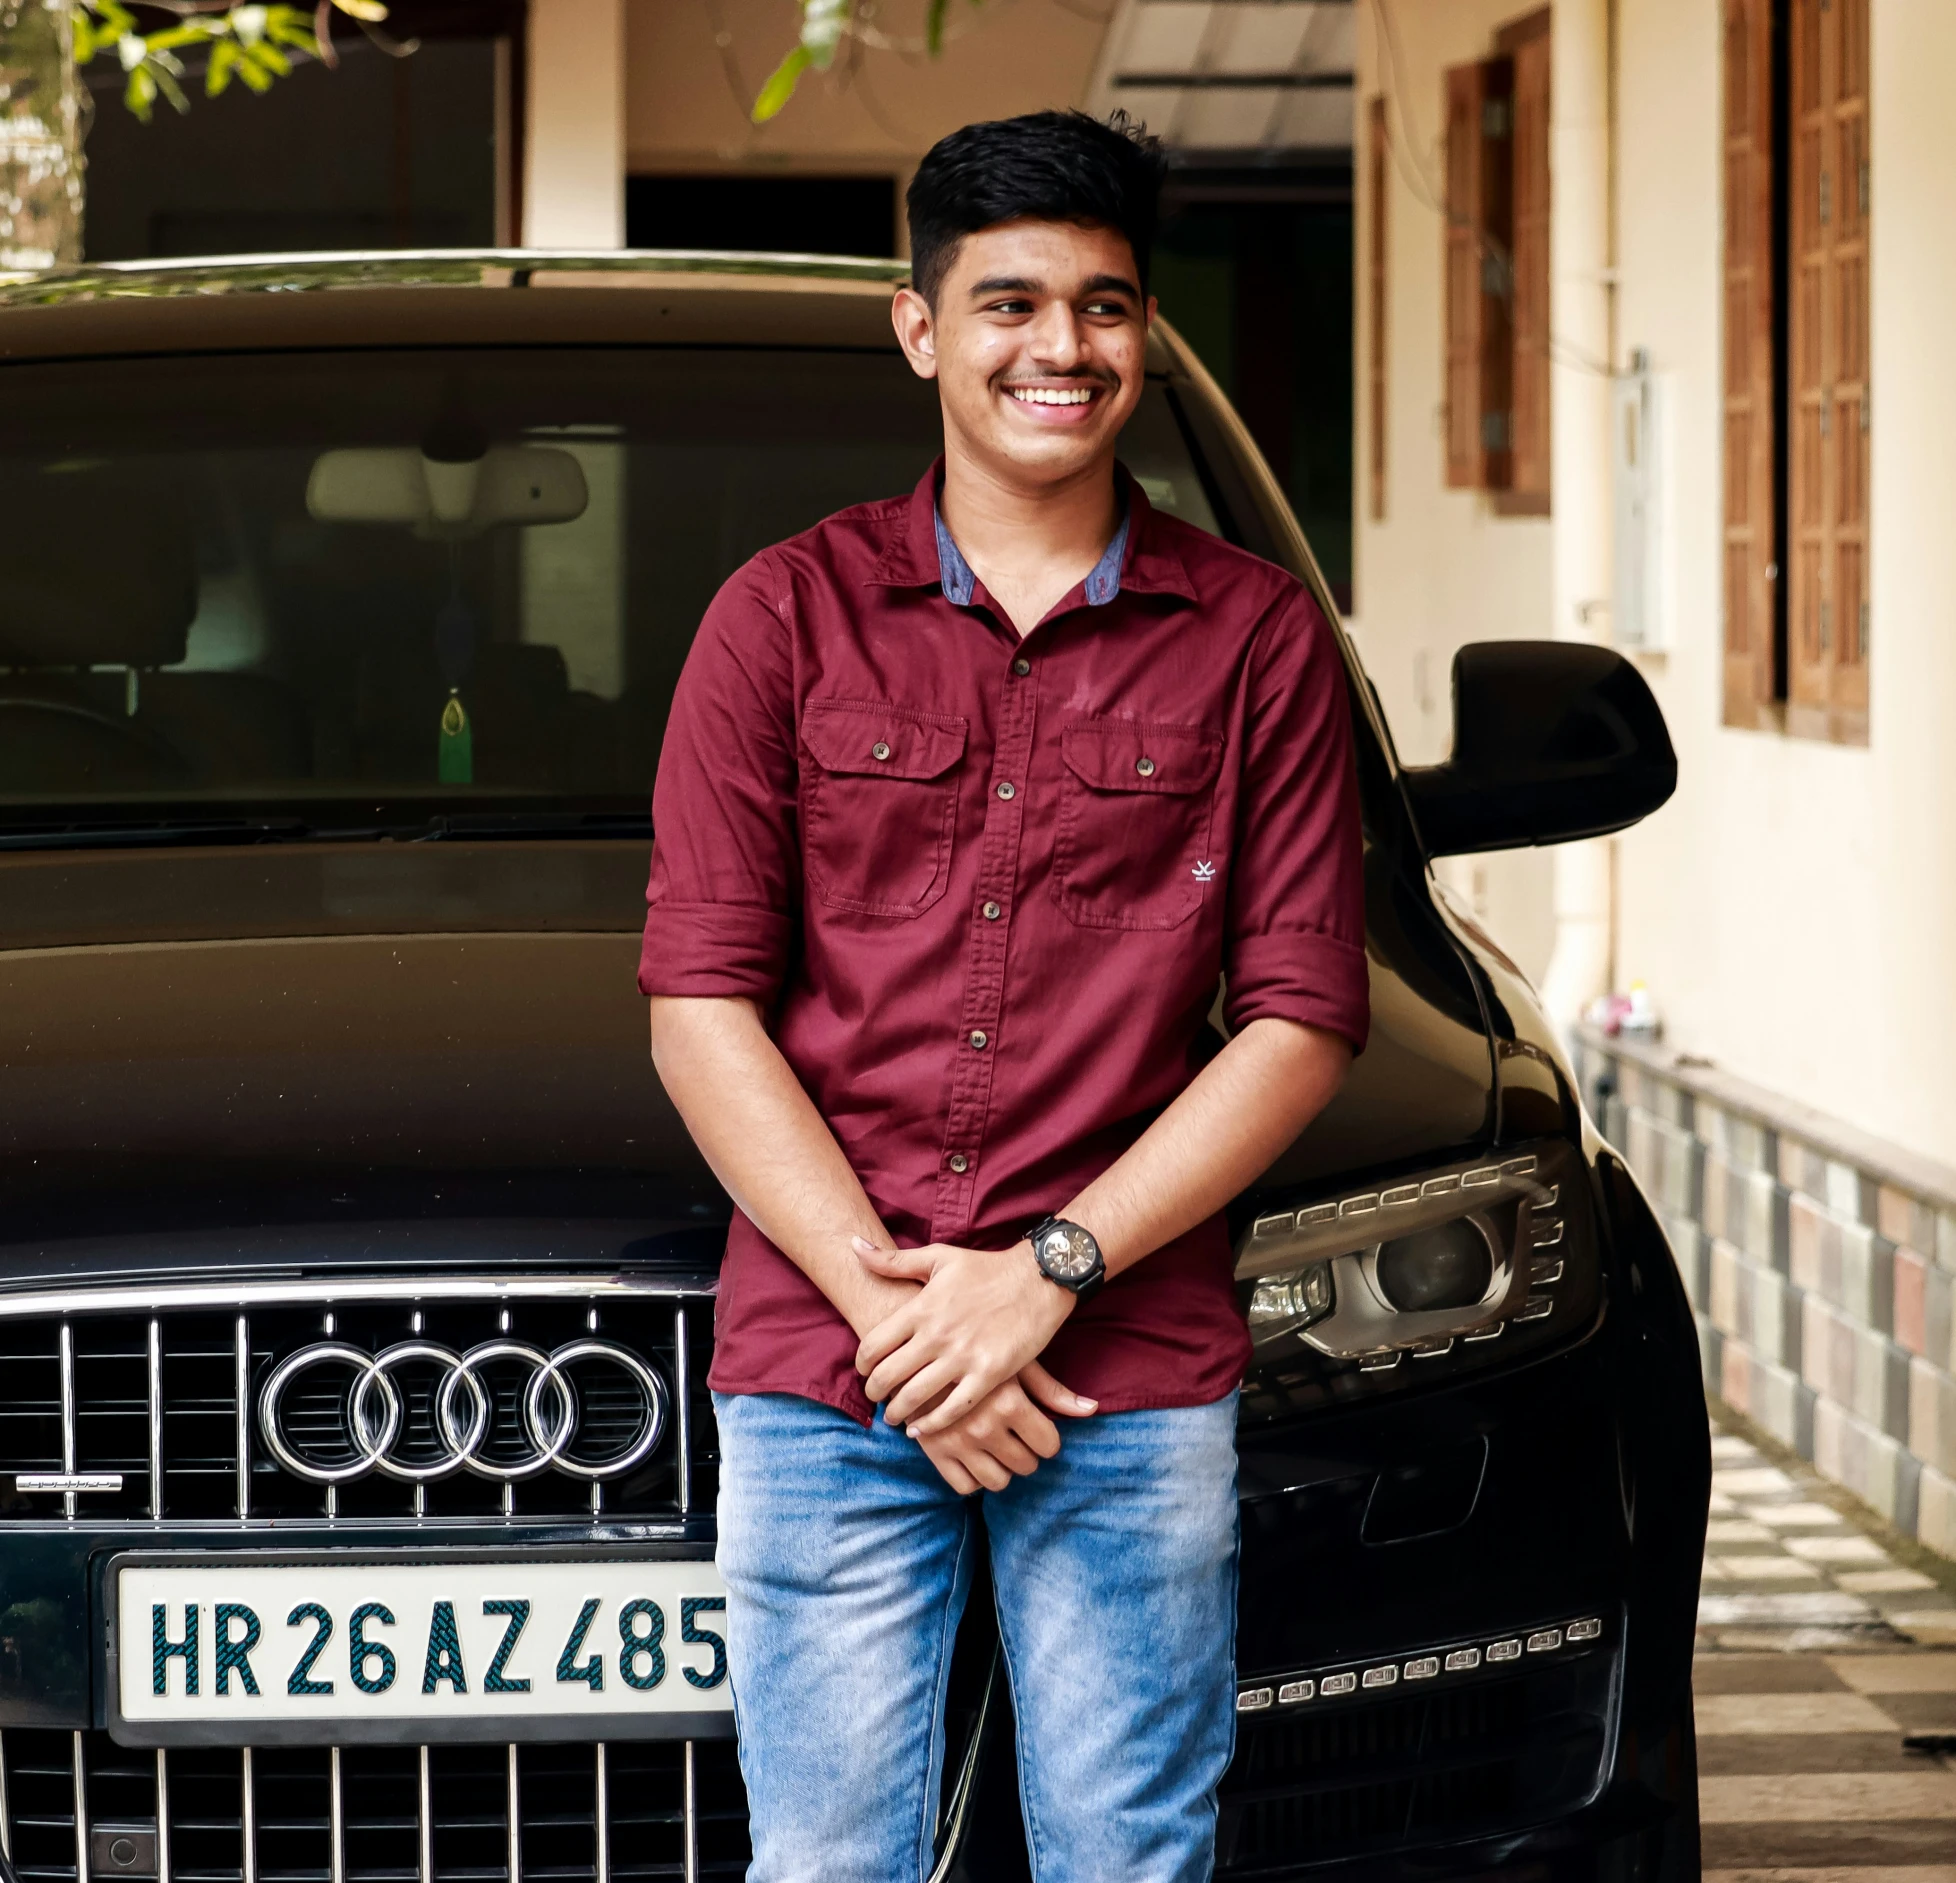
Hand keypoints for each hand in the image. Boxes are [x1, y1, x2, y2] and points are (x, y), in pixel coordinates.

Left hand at [853, 1235, 1089, 1434]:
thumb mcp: (938, 1258)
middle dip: (874, 1391)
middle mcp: (937, 1335)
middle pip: (888, 1375)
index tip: (863, 1370)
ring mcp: (963, 1357)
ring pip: (915, 1396)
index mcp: (922, 1307)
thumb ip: (893, 1260)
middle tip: (875, 1396)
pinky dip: (931, 1424)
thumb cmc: (987, 1268)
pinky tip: (921, 1429)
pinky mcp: (989, 1374)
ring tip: (893, 1416)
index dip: (861, 1363)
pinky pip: (952, 1409)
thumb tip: (853, 1244)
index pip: (873, 1344)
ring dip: (897, 1411)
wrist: (1038, 1279)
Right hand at [912, 1363, 1095, 1493]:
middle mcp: (984, 1426)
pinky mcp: (933, 1451)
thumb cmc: (975, 1348)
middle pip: (1025, 1465)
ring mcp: (957, 1442)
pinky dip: (973, 1477)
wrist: (915, 1344)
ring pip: (997, 1482)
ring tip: (996, 1446)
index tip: (1037, 1429)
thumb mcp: (1015, 1362)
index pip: (1048, 1445)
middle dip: (1026, 1452)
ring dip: (1002, 1468)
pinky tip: (973, 1455)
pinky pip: (965, 1487)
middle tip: (1016, 1436)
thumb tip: (1092, 1410)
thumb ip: (1052, 1391)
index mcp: (1009, 1402)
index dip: (1046, 1438)